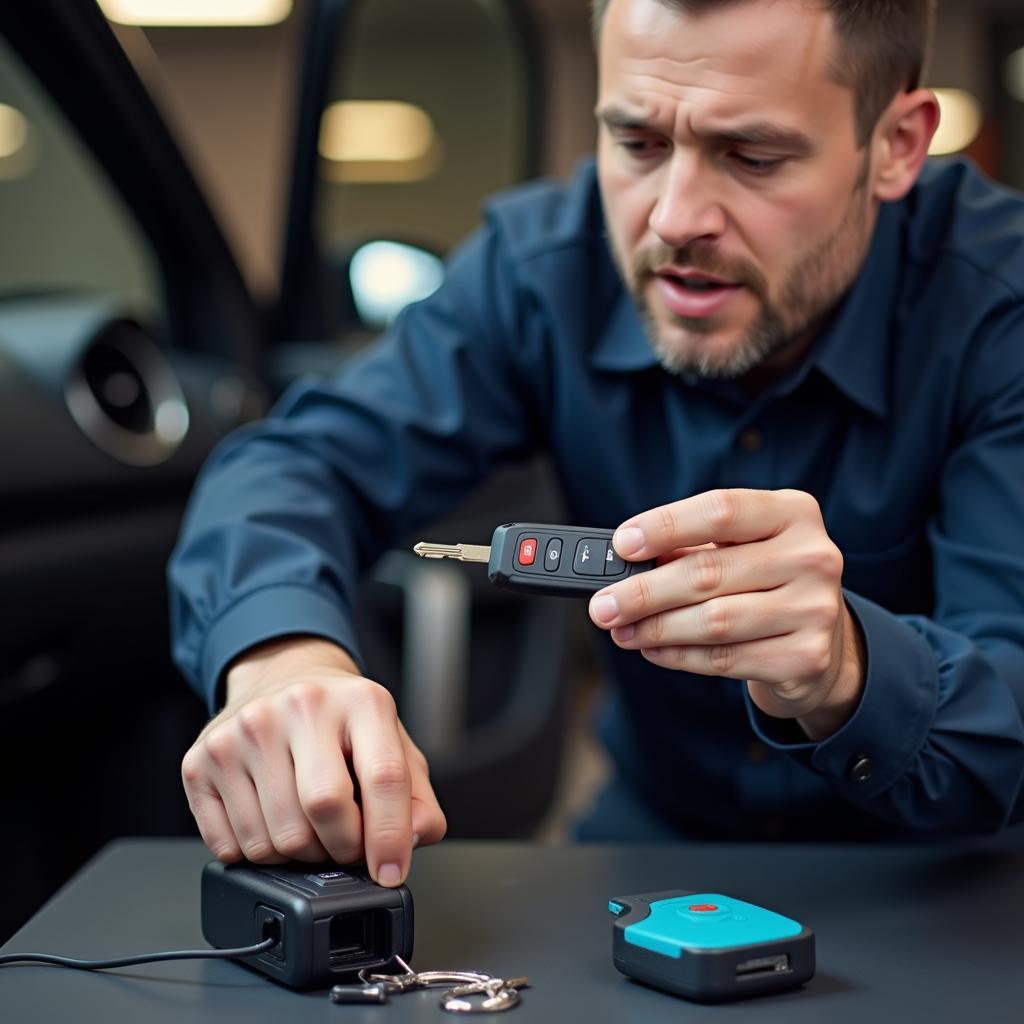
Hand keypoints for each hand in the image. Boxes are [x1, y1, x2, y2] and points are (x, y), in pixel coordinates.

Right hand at [181, 636, 445, 885]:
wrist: (284, 676)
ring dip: (298, 856)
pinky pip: (229, 847)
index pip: (382, 778)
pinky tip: (268, 821)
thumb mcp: (395, 745)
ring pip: (275, 839)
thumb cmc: (343, 720)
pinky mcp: (200, 760)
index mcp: (360, 700)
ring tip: (307, 826)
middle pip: (324, 809)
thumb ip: (417, 798)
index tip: (389, 871)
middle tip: (344, 843)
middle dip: (341, 848)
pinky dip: (254, 856)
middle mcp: (300, 705)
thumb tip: (412, 840)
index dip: (389, 838)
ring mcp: (244, 731)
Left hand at [587, 489, 864, 740]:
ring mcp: (815, 609)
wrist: (824, 642)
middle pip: (708, 572)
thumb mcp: (740, 549)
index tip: (622, 544)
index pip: (721, 510)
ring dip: (655, 628)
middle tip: (603, 605)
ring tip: (622, 630)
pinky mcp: (807, 656)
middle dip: (643, 591)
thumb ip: (692, 549)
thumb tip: (625, 566)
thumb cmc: (766, 582)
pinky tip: (654, 650)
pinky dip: (679, 656)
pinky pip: (725, 658)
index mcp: (793, 513)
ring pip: (713, 621)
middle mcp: (812, 556)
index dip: (665, 526)